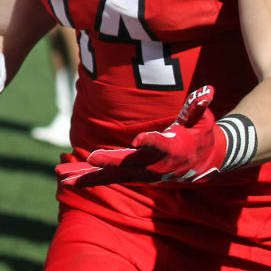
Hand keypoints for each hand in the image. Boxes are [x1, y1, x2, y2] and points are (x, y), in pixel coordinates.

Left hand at [55, 86, 243, 185]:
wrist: (205, 162)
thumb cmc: (200, 135)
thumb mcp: (202, 121)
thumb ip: (198, 107)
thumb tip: (206, 91)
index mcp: (173, 149)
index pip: (160, 146)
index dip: (150, 143)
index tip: (139, 140)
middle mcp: (155, 166)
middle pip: (130, 164)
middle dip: (110, 162)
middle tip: (91, 159)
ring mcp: (142, 174)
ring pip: (112, 177)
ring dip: (87, 176)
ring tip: (63, 177)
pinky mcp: (133, 176)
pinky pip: (107, 179)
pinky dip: (87, 179)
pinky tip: (66, 179)